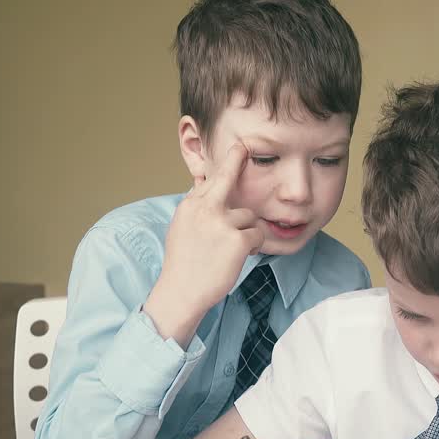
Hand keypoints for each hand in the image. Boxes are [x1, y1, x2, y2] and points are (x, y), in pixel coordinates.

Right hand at [144, 142, 264, 344]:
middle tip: (246, 146)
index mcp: (189, 205)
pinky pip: (257, 234)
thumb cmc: (183, 263)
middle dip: (237, 159)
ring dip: (247, 232)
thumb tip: (202, 182)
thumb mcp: (182, 228)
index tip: (238, 148)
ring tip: (231, 249)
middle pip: (227, 177)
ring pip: (249, 215)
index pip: (210, 180)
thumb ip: (196, 206)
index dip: (225, 167)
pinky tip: (240, 256)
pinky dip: (254, 246)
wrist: (182, 291)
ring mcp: (221, 222)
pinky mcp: (237, 239)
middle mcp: (204, 208)